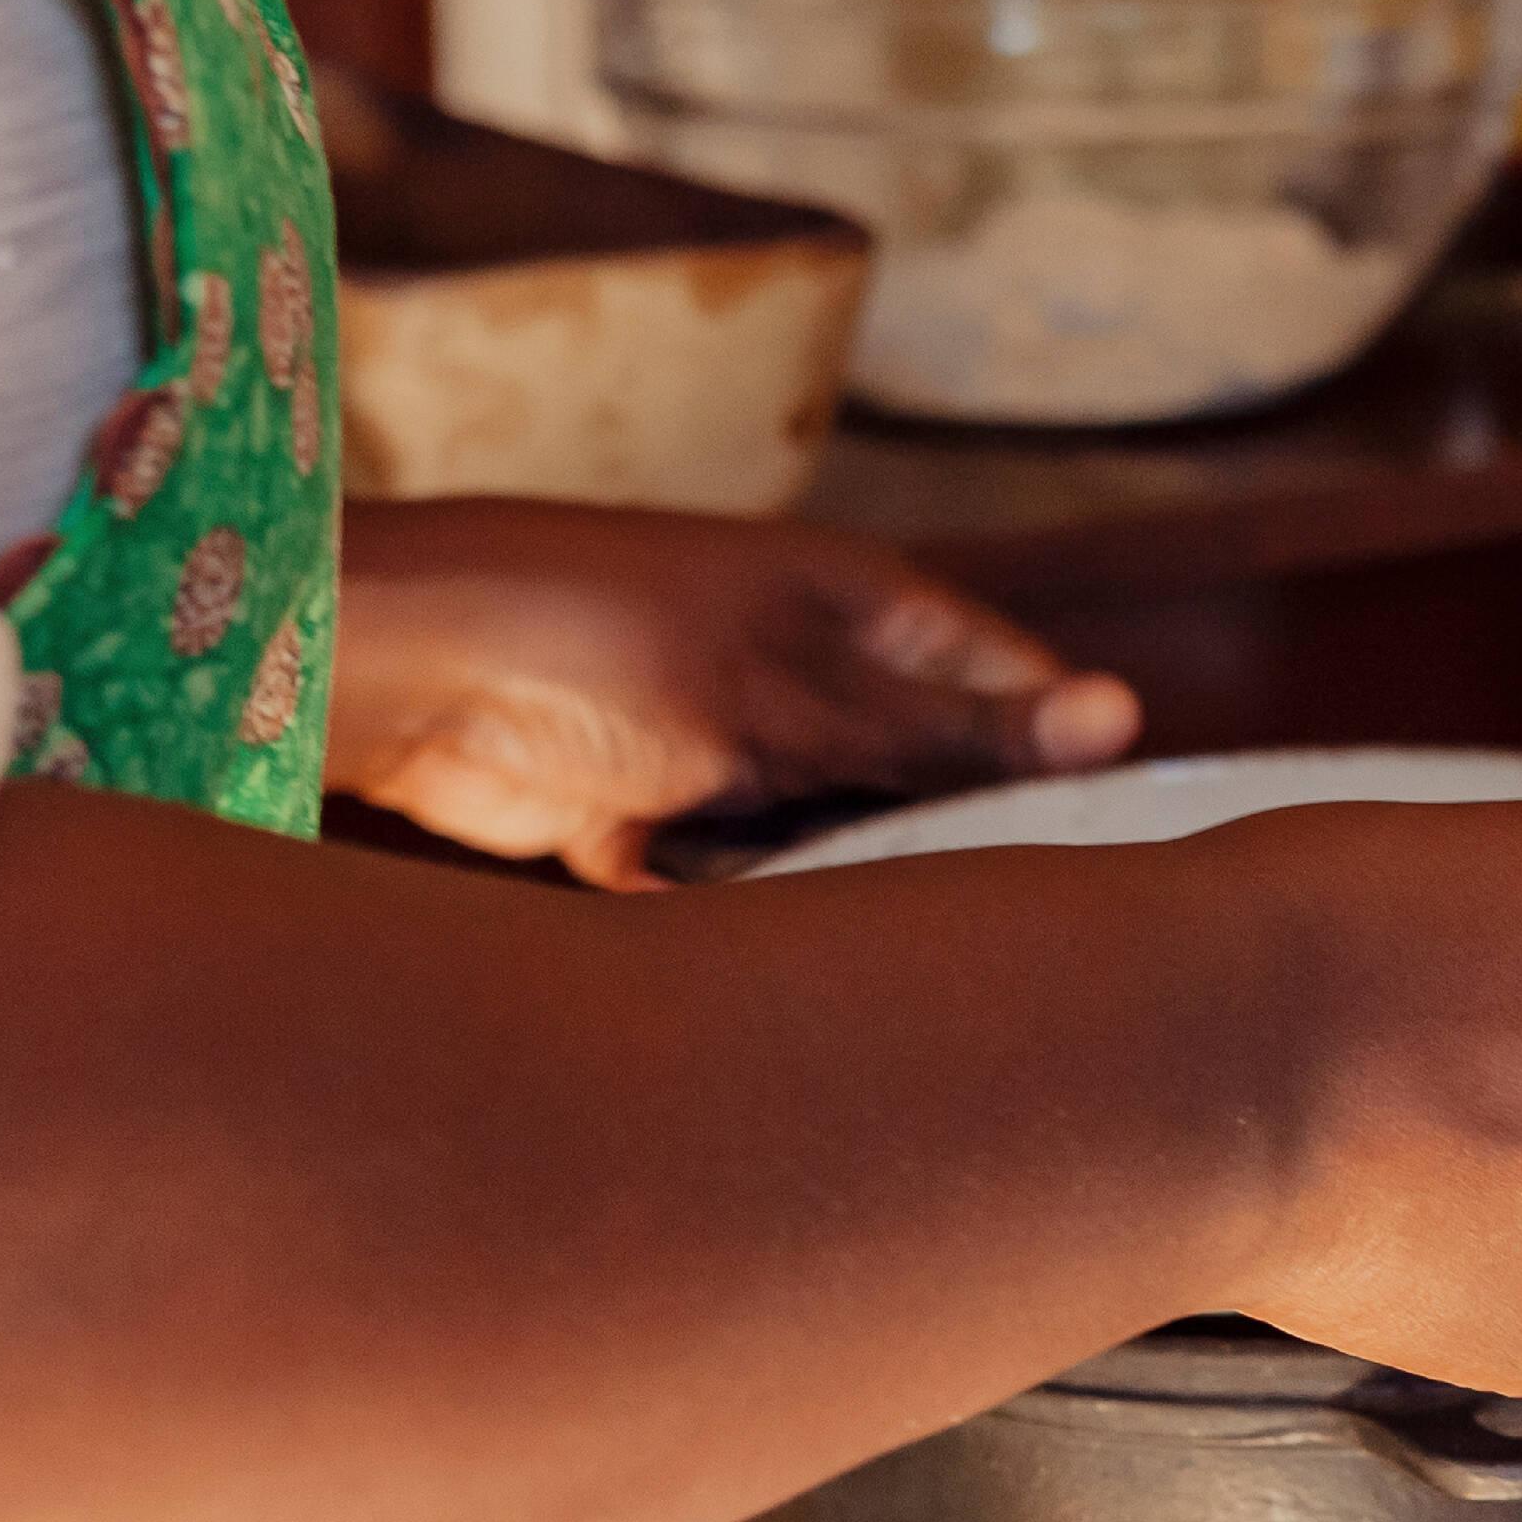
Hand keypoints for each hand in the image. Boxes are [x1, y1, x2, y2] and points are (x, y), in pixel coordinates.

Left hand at [331, 498, 1139, 888]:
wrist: (400, 676)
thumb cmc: (602, 641)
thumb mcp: (802, 702)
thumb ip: (955, 734)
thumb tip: (1121, 719)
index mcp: (855, 608)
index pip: (1002, 684)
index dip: (1053, 757)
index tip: (1104, 849)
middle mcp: (802, 675)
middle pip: (916, 781)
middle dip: (923, 844)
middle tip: (959, 912)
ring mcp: (729, 749)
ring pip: (826, 849)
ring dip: (812, 884)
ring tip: (798, 901)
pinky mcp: (655, 824)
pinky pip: (731, 892)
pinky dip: (718, 906)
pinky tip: (698, 898)